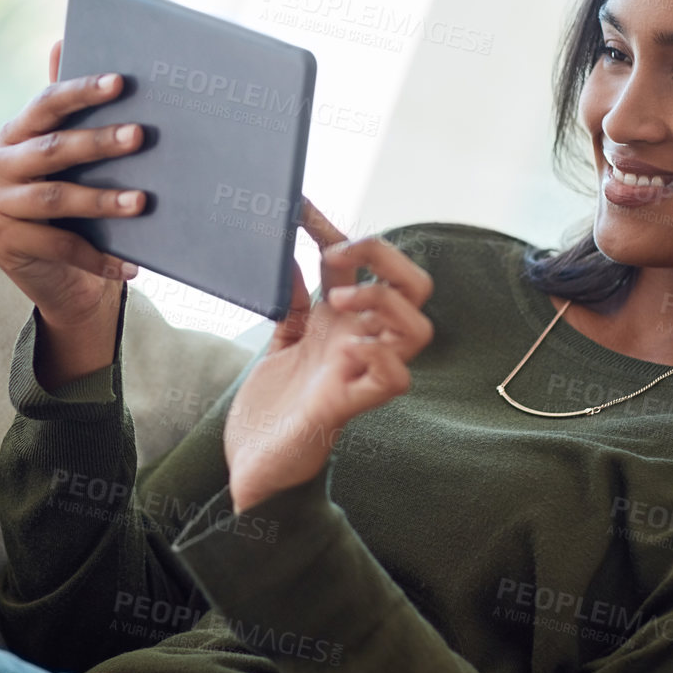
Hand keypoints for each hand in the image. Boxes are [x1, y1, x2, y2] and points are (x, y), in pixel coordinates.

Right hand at [0, 38, 148, 329]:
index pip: (46, 104)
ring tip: (142, 202)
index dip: (82, 91)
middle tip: (141, 136)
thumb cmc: (73, 213)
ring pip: (55, 198)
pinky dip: (98, 256)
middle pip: (52, 149)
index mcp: (12, 135)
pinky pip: (57, 246)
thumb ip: (66, 113)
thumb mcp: (71, 164)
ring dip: (102, 200)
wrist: (58, 280)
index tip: (121, 83)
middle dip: (99, 142)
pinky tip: (131, 263)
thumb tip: (61, 39)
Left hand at [224, 201, 434, 511]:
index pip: (360, 265)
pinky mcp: (349, 406)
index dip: (337, 230)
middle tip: (335, 258)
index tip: (300, 209)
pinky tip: (349, 347)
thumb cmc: (271, 406)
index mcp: (341, 323)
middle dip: (384, 257)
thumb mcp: (279, 340)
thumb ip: (291, 301)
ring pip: (419, 329)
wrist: (252, 463)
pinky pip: (396, 379)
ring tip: (341, 300)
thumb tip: (288, 255)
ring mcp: (360, 373)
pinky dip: (380, 355)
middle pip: (414, 287)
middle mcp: (360, 343)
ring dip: (384, 301)